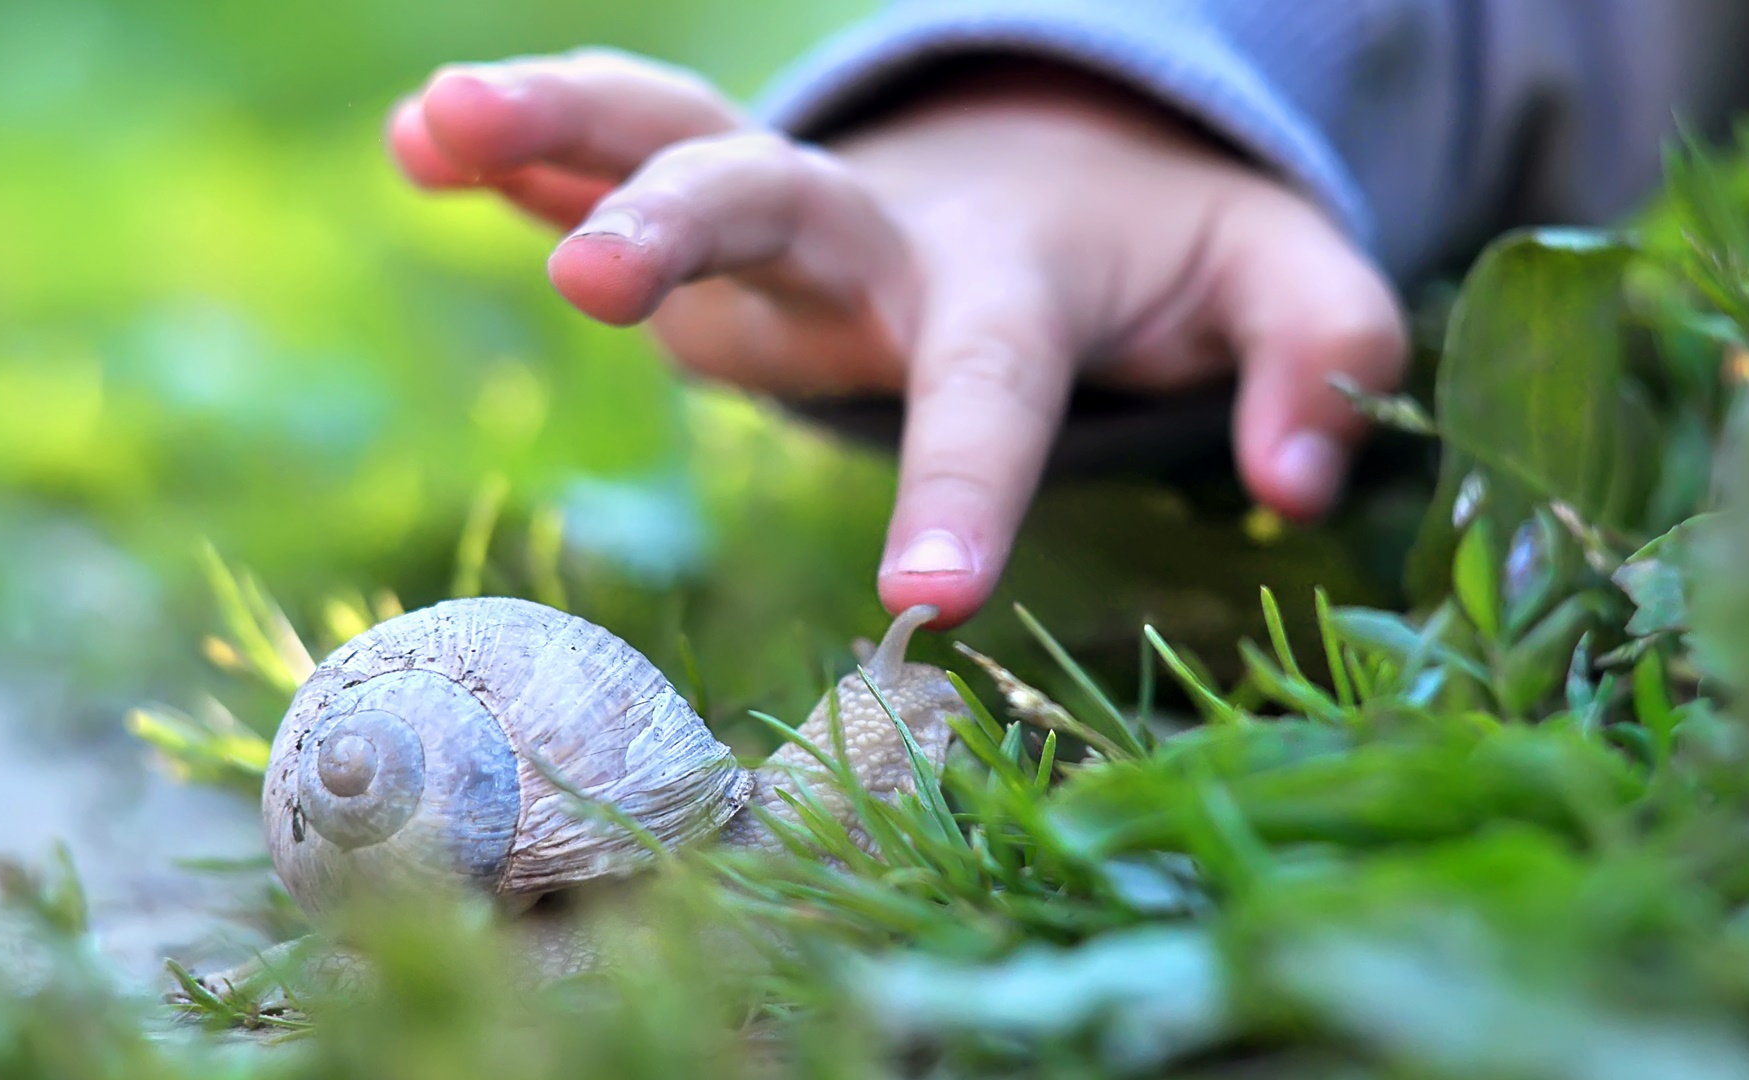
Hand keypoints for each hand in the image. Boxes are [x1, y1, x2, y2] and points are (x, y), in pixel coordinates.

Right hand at [388, 50, 1406, 626]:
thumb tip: (1296, 481)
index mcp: (1016, 278)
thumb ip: (1320, 355)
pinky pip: (628, 155)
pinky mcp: (736, 198)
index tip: (921, 607)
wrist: (1068, 152)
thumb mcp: (1282, 283)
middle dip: (684, 232)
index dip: (963, 490)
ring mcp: (798, 206)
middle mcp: (885, 233)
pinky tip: (428, 144)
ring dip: (557, 135)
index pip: (993, 389)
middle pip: (781, 210)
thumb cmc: (1164, 253)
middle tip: (589, 283)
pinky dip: (533, 154)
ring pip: (672, 143)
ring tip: (432, 126)